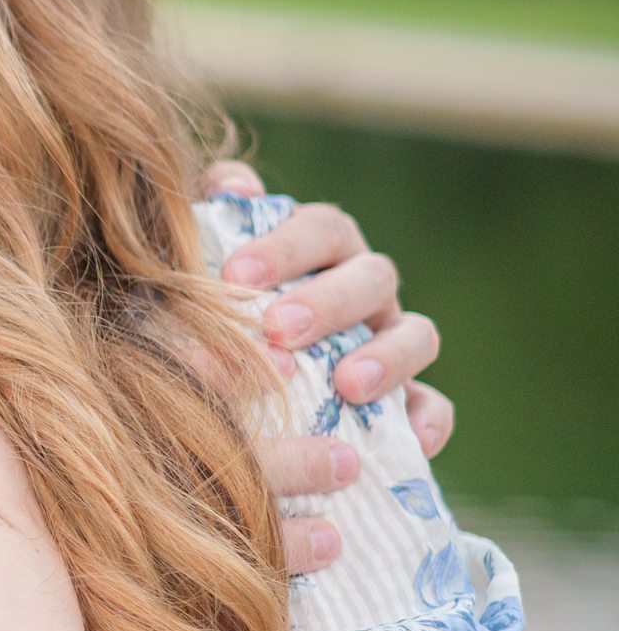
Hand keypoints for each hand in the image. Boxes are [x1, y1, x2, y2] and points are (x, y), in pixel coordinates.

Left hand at [201, 163, 453, 571]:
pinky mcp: (404, 402)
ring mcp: (388, 343)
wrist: (212, 392)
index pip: (318, 228)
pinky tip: (409, 443)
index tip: (234, 278)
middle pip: (370, 277)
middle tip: (279, 329)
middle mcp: (362, 289)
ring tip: (347, 385)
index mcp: (318, 248)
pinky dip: (428, 421)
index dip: (283, 248)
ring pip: (417, 334)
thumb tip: (236, 188)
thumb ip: (213, 216)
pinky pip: (433, 408)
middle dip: (327, 302)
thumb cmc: (204, 310)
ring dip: (389, 356)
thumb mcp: (196, 264)